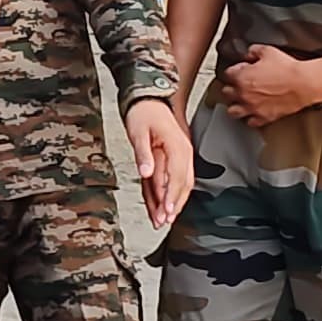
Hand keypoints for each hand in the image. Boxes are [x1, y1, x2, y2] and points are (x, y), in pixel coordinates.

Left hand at [126, 94, 194, 228]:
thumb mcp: (138, 131)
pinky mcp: (172, 160)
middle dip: (174, 205)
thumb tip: (146, 173)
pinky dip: (164, 194)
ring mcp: (180, 157)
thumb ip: (143, 153)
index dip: (172, 195)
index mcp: (177, 146)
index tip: (167, 211)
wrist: (149, 99)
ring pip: (179, 185)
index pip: (177, 176)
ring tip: (160, 220)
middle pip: (183, 184)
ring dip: (170, 203)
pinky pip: (170, 180)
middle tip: (163, 222)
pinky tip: (156, 205)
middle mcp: (183, 153)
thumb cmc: (144, 112)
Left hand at [215, 43, 321, 126]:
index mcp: (241, 77)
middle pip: (227, 93)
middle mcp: (243, 94)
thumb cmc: (287, 68)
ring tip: (241, 102)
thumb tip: (249, 53)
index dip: (235, 70)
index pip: (228, 74)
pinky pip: (251, 122)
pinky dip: (251, 118)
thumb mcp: (268, 51)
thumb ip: (254, 51)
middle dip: (232, 88)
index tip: (242, 69)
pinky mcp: (264, 117)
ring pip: (233, 111)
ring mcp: (252, 108)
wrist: (303, 84)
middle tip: (240, 85)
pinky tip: (255, 113)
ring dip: (236, 106)